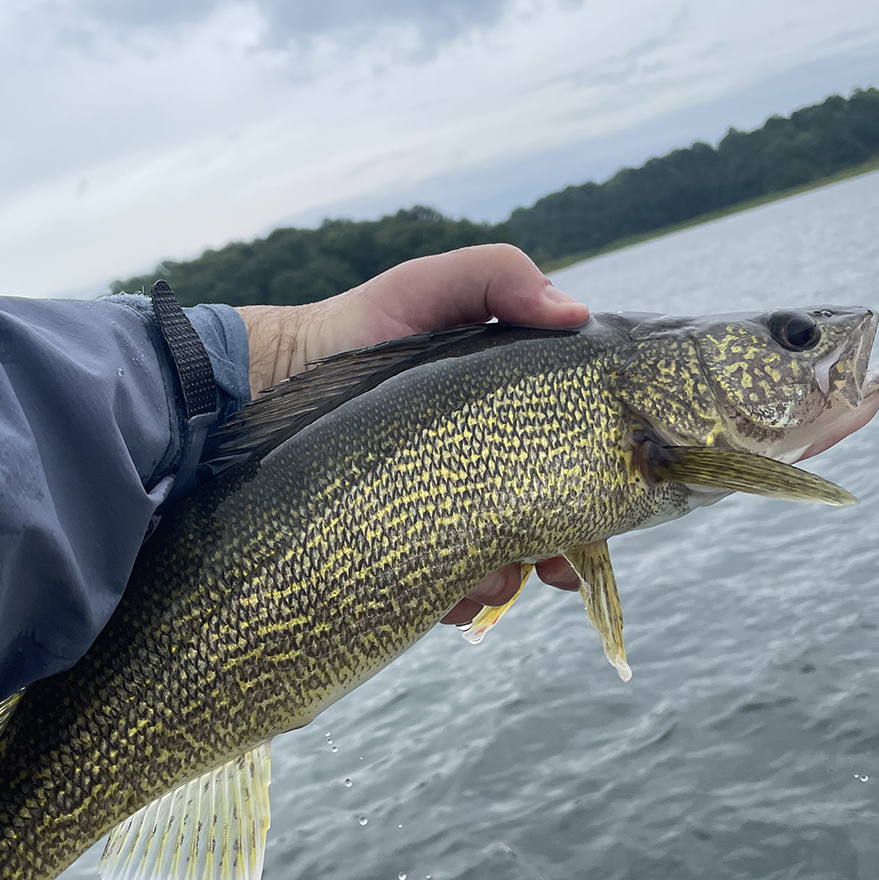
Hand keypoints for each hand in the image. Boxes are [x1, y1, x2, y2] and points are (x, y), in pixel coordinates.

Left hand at [236, 244, 588, 623]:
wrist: (275, 383)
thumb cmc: (359, 328)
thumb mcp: (428, 286)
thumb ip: (501, 278)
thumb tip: (576, 313)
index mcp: (508, 420)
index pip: (572, 460)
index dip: (597, 490)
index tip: (604, 516)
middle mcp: (483, 470)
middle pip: (547, 524)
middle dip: (559, 553)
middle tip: (553, 566)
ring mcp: (443, 515)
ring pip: (499, 568)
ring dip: (505, 580)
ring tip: (485, 576)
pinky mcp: (402, 551)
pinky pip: (443, 594)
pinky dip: (455, 601)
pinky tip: (448, 591)